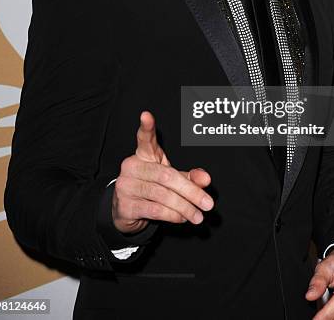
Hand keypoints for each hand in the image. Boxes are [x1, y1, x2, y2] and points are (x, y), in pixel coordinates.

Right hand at [112, 111, 213, 233]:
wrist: (126, 211)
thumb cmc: (152, 187)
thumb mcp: (171, 179)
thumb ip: (190, 177)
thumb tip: (207, 179)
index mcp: (144, 155)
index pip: (145, 139)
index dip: (146, 127)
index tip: (146, 115)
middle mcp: (132, 167)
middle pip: (166, 176)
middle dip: (191, 191)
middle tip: (208, 203)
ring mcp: (126, 185)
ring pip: (162, 195)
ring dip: (185, 207)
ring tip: (198, 216)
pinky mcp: (125, 205)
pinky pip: (154, 209)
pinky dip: (172, 215)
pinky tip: (182, 218)